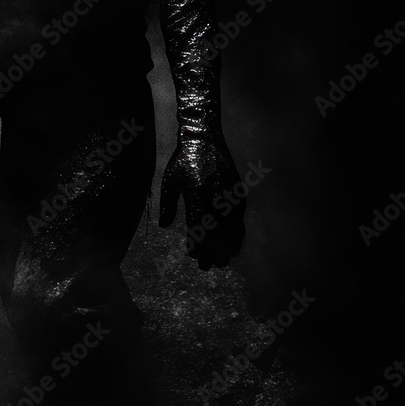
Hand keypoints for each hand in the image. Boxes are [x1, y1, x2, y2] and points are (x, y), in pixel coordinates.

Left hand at [159, 131, 245, 268]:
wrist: (206, 138)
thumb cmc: (183, 159)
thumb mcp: (170, 179)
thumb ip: (167, 203)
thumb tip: (165, 225)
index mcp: (196, 192)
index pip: (198, 226)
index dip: (197, 244)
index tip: (193, 256)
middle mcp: (215, 195)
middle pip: (216, 233)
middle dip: (212, 253)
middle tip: (207, 267)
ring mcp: (229, 195)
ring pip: (232, 229)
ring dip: (227, 248)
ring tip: (221, 262)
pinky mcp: (239, 193)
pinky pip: (240, 219)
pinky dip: (237, 235)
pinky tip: (234, 246)